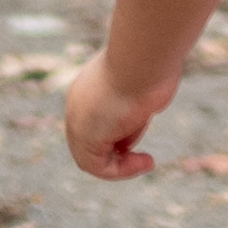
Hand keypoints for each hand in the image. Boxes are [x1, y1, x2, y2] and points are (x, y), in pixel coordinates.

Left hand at [61, 55, 175, 182]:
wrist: (142, 56)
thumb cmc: (149, 63)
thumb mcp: (143, 83)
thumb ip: (134, 100)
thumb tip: (137, 117)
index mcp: (89, 88)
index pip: (97, 120)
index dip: (119, 136)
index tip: (142, 135)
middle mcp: (78, 104)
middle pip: (92, 141)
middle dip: (118, 152)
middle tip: (143, 158)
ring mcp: (78, 120)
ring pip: (93, 157)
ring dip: (122, 166)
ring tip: (146, 162)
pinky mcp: (85, 137)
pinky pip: (98, 166)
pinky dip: (121, 171)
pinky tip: (146, 162)